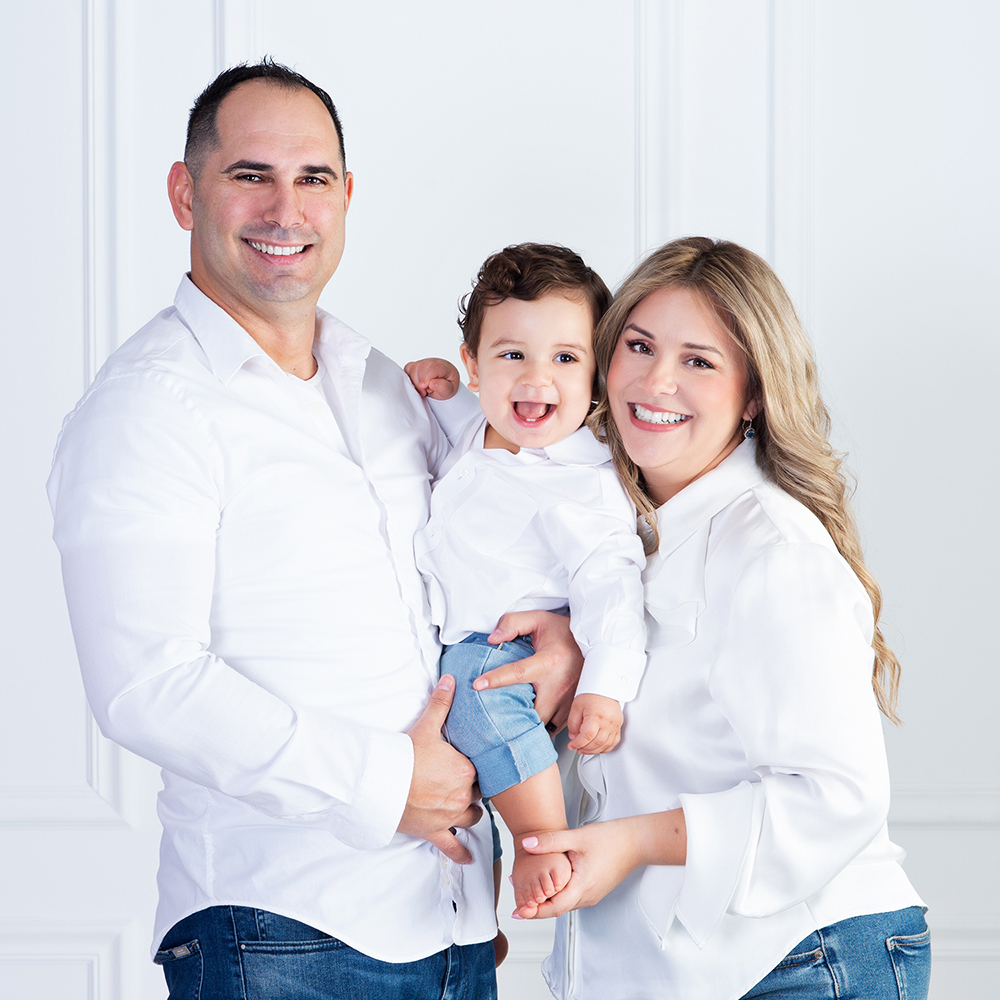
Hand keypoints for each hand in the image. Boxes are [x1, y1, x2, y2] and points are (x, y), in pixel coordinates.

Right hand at [398, 675, 481, 863]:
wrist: (381, 783)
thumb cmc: (404, 755)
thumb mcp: (426, 726)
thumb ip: (442, 703)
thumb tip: (452, 680)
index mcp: (465, 770)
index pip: (481, 770)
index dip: (477, 766)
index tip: (472, 763)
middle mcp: (462, 795)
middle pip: (478, 793)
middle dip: (473, 789)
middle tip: (466, 782)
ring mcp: (449, 816)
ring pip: (472, 817)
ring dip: (470, 813)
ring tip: (467, 807)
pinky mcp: (434, 832)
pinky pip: (452, 846)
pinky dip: (461, 852)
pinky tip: (468, 856)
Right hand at [404, 358, 460, 399]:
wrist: (443, 385)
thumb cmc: (446, 387)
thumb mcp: (450, 391)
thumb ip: (443, 387)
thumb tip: (432, 383)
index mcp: (443, 366)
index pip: (433, 368)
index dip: (426, 378)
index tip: (425, 388)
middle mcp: (432, 362)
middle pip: (421, 367)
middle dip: (420, 382)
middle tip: (425, 392)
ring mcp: (423, 363)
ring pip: (412, 368)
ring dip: (415, 382)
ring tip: (423, 389)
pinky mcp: (415, 366)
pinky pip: (407, 369)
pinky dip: (409, 378)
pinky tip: (416, 385)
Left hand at [477, 611, 582, 731]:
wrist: (595, 642)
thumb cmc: (564, 632)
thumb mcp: (538, 619)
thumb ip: (513, 623)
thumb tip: (493, 638)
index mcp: (549, 661)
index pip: (517, 672)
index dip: (496, 679)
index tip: (477, 685)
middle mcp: (560, 684)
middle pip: (532, 711)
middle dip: (515, 717)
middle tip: (497, 714)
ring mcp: (569, 699)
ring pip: (545, 724)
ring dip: (530, 724)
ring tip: (514, 719)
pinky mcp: (574, 708)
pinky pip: (556, 727)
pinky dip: (543, 726)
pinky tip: (532, 720)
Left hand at [514, 810, 686, 918]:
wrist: (637, 841)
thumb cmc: (611, 839)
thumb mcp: (577, 837)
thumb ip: (551, 841)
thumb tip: (526, 844)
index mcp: (582, 887)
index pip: (553, 908)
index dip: (533, 911)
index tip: (516, 912)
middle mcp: (588, 896)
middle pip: (557, 909)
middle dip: (535, 906)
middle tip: (516, 899)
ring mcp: (592, 894)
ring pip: (564, 904)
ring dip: (546, 900)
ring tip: (528, 891)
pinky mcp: (594, 888)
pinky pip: (572, 897)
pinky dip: (558, 894)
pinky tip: (549, 883)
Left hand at [567, 693, 621, 753]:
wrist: (605, 687)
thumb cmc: (591, 694)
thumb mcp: (576, 706)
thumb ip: (573, 723)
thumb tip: (573, 737)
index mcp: (596, 715)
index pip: (587, 736)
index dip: (578, 743)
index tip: (571, 745)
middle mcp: (608, 722)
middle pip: (597, 742)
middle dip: (585, 748)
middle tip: (577, 748)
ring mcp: (615, 725)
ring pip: (606, 745)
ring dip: (594, 750)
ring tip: (585, 749)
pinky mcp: (618, 726)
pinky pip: (614, 742)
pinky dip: (605, 748)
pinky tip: (597, 748)